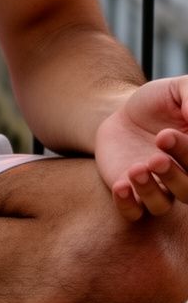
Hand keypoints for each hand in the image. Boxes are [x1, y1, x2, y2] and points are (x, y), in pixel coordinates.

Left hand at [95, 76, 187, 220]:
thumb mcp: (177, 90)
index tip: (165, 134)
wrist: (122, 112)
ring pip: (161, 205)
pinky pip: (133, 212)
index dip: (186, 153)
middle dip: (173, 176)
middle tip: (156, 158)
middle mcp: (182, 177)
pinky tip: (121, 186)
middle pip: (187, 191)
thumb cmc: (157, 102)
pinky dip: (128, 204)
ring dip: (150, 191)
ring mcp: (157, 188)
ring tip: (136, 169)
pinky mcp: (131, 193)